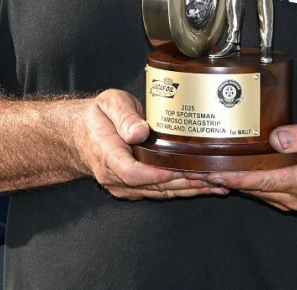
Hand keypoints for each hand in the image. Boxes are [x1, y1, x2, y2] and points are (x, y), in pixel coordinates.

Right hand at [70, 90, 223, 199]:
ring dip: (188, 190)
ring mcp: (123, 185)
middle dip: (185, 183)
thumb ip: (124, 117)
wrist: (80, 135)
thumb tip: (139, 131)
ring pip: (159, 192)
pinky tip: (203, 187)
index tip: (179, 169)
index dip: (158, 174)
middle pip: (153, 186)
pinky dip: (182, 190)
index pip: (133, 173)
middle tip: (212, 176)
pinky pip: (159, 192)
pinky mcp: (133, 188)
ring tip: (216, 185)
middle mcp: (114, 176)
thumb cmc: (98, 117)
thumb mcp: (109, 104)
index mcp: (108, 154)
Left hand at [205, 111, 296, 210]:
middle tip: (199, 173)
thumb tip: (277, 140)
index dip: (239, 178)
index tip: (216, 174)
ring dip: (233, 183)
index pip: (265, 181)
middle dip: (228, 182)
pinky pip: (263, 190)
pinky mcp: (290, 193)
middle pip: (256, 190)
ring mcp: (294, 197)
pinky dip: (245, 182)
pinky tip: (228, 173)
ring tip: (205, 174)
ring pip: (257, 192)